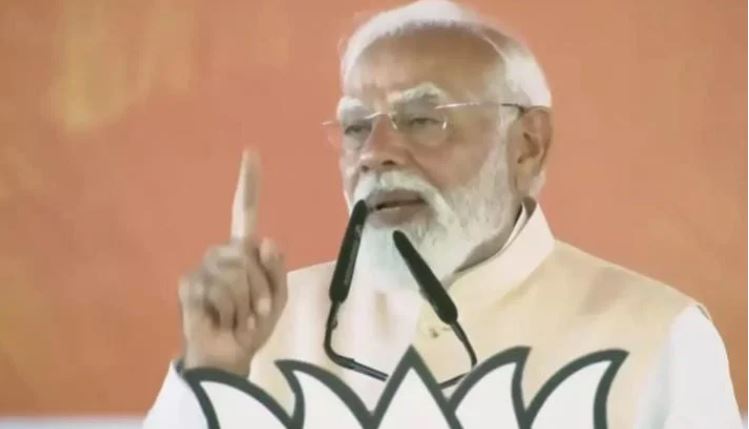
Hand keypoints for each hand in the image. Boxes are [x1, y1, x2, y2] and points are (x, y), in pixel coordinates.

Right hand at [179, 150, 286, 376]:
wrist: (229, 355)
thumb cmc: (253, 325)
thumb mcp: (277, 299)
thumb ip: (277, 270)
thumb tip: (267, 240)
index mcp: (244, 251)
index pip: (245, 211)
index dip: (248, 183)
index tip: (250, 151)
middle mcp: (222, 253)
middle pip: (248, 255)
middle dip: (259, 288)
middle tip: (255, 311)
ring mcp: (203, 267)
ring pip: (236, 274)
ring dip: (245, 304)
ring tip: (238, 317)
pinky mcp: (189, 284)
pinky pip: (217, 289)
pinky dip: (228, 312)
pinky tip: (219, 320)